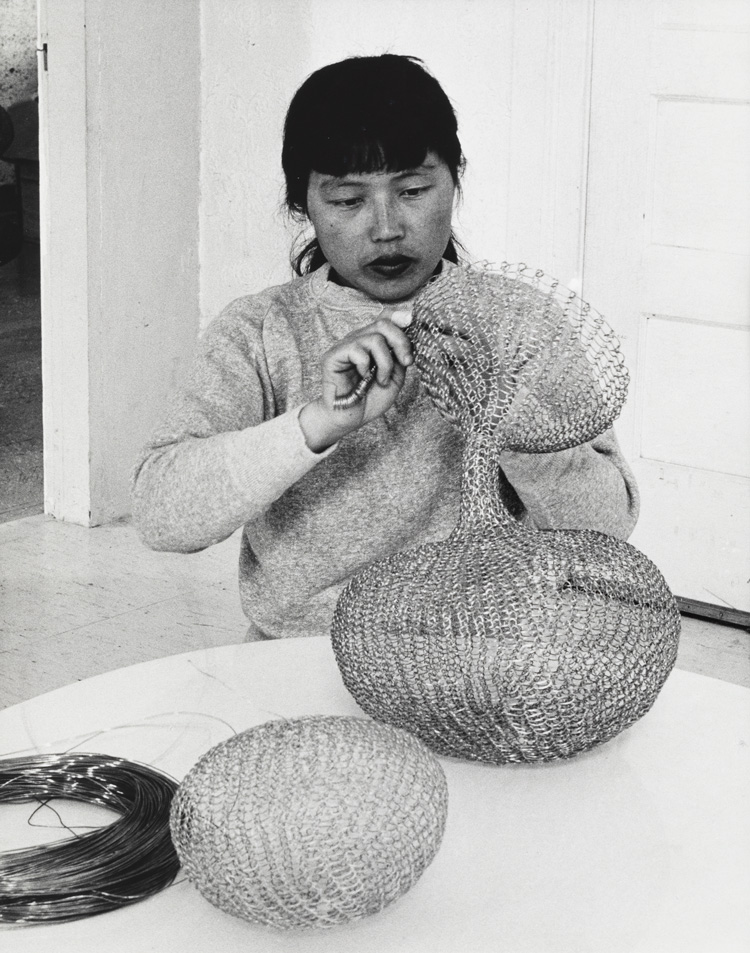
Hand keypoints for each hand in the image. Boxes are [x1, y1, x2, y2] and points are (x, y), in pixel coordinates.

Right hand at [299, 311, 412, 451]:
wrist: (350, 418)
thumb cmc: (370, 399)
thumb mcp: (395, 376)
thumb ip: (400, 356)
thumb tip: (409, 335)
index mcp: (373, 342)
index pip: (385, 318)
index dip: (398, 315)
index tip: (412, 320)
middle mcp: (359, 340)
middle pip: (383, 324)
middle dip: (401, 342)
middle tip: (406, 362)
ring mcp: (345, 346)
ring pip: (374, 338)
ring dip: (385, 362)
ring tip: (381, 380)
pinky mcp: (332, 356)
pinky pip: (357, 350)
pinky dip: (366, 366)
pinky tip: (363, 378)